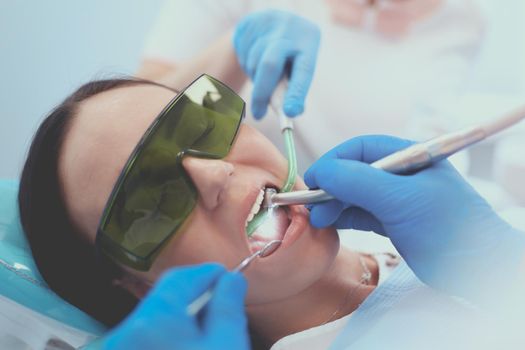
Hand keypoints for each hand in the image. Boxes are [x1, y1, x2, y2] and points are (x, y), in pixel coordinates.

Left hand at [103, 264, 248, 349]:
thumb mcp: (226, 344)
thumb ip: (228, 307)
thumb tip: (231, 280)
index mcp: (152, 321)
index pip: (179, 279)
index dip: (206, 274)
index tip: (227, 276)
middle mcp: (127, 332)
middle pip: (165, 299)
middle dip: (195, 297)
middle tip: (223, 302)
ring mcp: (122, 347)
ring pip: (157, 320)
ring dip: (184, 318)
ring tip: (211, 330)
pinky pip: (148, 337)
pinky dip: (172, 335)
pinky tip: (191, 343)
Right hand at [233, 10, 319, 118]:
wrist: (271, 23)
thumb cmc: (290, 55)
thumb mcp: (298, 67)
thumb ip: (294, 88)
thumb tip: (289, 112)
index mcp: (308, 42)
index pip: (303, 71)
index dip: (296, 93)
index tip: (289, 113)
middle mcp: (290, 29)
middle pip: (270, 64)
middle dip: (262, 93)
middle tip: (259, 114)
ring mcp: (268, 23)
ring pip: (253, 63)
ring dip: (254, 79)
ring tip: (262, 78)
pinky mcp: (250, 23)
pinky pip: (242, 54)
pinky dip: (246, 66)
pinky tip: (253, 60)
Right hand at [304, 135, 524, 300]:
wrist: (478, 268)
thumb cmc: (447, 228)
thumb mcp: (398, 198)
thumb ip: (357, 181)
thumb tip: (321, 172)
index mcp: (409, 155)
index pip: (361, 148)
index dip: (334, 161)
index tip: (313, 180)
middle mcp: (401, 174)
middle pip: (355, 171)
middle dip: (331, 186)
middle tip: (313, 206)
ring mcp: (398, 198)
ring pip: (356, 194)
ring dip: (334, 203)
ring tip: (319, 219)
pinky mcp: (395, 221)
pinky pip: (362, 213)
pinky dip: (344, 217)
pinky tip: (332, 223)